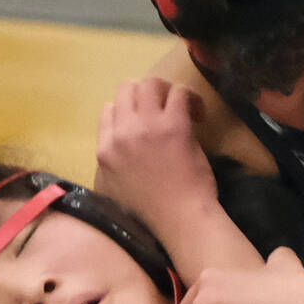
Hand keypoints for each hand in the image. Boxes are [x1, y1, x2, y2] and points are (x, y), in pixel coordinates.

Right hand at [95, 75, 216, 225]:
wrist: (179, 219)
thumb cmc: (151, 213)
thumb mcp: (112, 191)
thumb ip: (109, 165)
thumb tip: (117, 149)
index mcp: (104, 149)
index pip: (107, 110)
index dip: (128, 111)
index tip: (147, 123)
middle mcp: (121, 133)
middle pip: (126, 89)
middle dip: (147, 94)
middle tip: (166, 110)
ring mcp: (146, 126)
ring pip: (150, 83)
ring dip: (168, 90)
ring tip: (184, 109)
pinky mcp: (173, 125)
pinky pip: (179, 92)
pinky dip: (191, 98)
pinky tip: (198, 115)